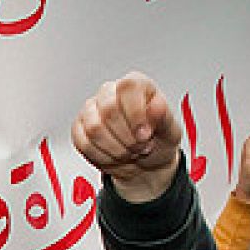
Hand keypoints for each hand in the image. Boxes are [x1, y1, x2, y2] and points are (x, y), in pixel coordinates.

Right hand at [71, 72, 184, 201]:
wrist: (145, 164)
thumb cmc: (158, 142)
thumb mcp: (170, 132)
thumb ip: (164, 117)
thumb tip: (157, 105)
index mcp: (135, 85)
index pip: (128, 88)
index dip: (135, 114)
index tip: (145, 134)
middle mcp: (110, 93)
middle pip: (108, 110)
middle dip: (126, 137)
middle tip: (139, 146)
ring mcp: (91, 110)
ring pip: (93, 128)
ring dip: (115, 149)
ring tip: (129, 151)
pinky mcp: (79, 128)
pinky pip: (83, 142)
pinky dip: (101, 156)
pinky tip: (114, 155)